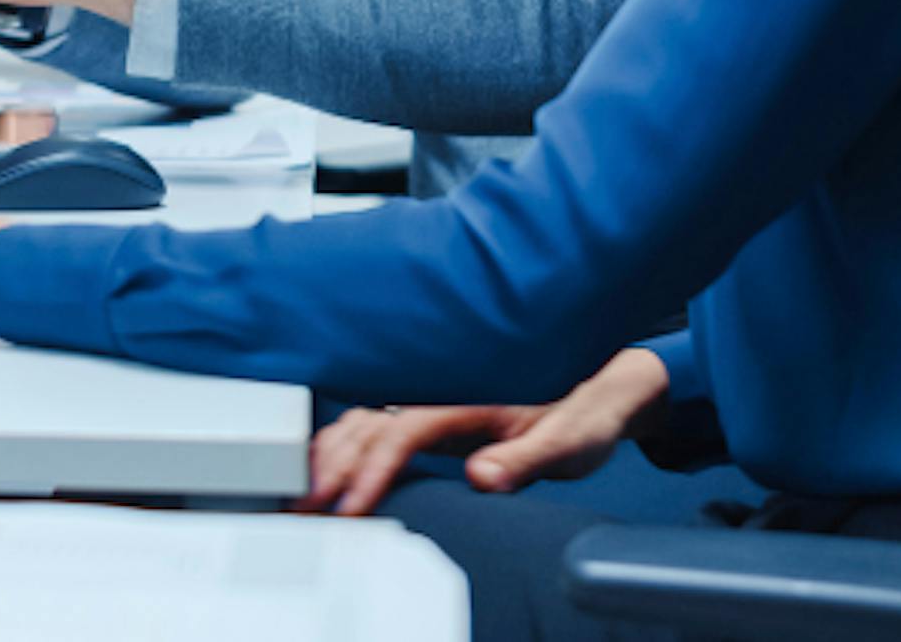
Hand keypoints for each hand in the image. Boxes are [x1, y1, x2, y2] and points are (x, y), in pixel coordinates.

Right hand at [295, 348, 671, 516]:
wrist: (597, 392)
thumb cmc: (582, 416)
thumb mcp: (566, 442)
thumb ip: (523, 461)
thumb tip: (480, 476)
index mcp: (465, 401)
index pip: (401, 433)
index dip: (372, 470)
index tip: (351, 505)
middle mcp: (438, 397)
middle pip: (368, 427)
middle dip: (333, 468)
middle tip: (306, 509)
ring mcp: (430, 404)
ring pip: (361, 423)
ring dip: (328, 457)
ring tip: (304, 494)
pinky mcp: (428, 416)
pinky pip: (370, 427)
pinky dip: (340, 447)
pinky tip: (326, 469)